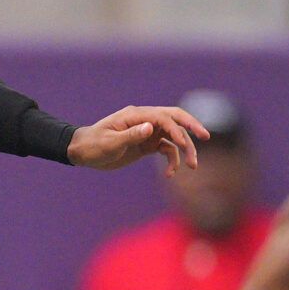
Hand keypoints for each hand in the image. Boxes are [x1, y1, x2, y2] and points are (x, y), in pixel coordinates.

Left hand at [68, 105, 208, 174]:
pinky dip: (172, 160)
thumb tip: (150, 127)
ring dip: (185, 150)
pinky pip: (166, 150)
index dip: (175, 128)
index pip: (163, 117)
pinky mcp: (146, 144)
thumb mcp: (110, 143)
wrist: (83, 152)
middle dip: (191, 127)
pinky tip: (170, 174)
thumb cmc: (93, 145)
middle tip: (206, 137)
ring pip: (173, 137)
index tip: (182, 143)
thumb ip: (130, 135)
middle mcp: (145, 121)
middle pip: (175, 119)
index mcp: (136, 115)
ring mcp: (147, 132)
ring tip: (193, 166)